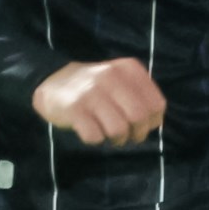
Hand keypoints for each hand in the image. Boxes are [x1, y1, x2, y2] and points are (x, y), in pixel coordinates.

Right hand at [33, 58, 165, 148]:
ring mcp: (91, 92)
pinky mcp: (73, 108)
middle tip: (127, 136)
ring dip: (117, 139)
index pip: (157, 104)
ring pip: (119, 129)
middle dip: (137, 134)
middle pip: (139, 117)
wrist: (51, 80)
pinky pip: (95, 136)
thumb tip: (155, 123)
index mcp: (129, 69)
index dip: (153, 122)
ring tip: (110, 135)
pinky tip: (91, 132)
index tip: (142, 126)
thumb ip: (141, 97)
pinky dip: (96, 140)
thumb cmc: (95, 87)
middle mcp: (111, 76)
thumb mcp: (122, 82)